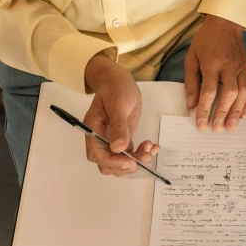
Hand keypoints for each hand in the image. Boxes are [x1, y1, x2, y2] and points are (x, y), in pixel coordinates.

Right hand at [82, 53, 158, 176]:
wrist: (119, 79)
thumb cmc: (115, 87)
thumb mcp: (117, 104)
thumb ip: (118, 126)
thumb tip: (119, 148)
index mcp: (93, 130)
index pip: (97, 155)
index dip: (113, 162)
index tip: (130, 161)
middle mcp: (100, 138)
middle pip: (108, 164)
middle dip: (127, 165)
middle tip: (145, 156)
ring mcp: (112, 140)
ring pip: (120, 162)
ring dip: (137, 160)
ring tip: (151, 149)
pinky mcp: (123, 138)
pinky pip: (130, 153)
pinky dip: (141, 153)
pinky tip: (152, 146)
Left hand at [184, 15, 245, 131]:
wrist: (226, 24)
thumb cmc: (206, 40)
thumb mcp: (191, 57)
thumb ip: (191, 81)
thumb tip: (192, 103)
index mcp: (212, 63)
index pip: (209, 91)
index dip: (205, 109)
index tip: (201, 124)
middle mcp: (229, 67)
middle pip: (228, 94)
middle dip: (223, 113)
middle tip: (218, 128)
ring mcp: (241, 68)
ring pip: (243, 92)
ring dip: (237, 111)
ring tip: (232, 126)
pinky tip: (244, 114)